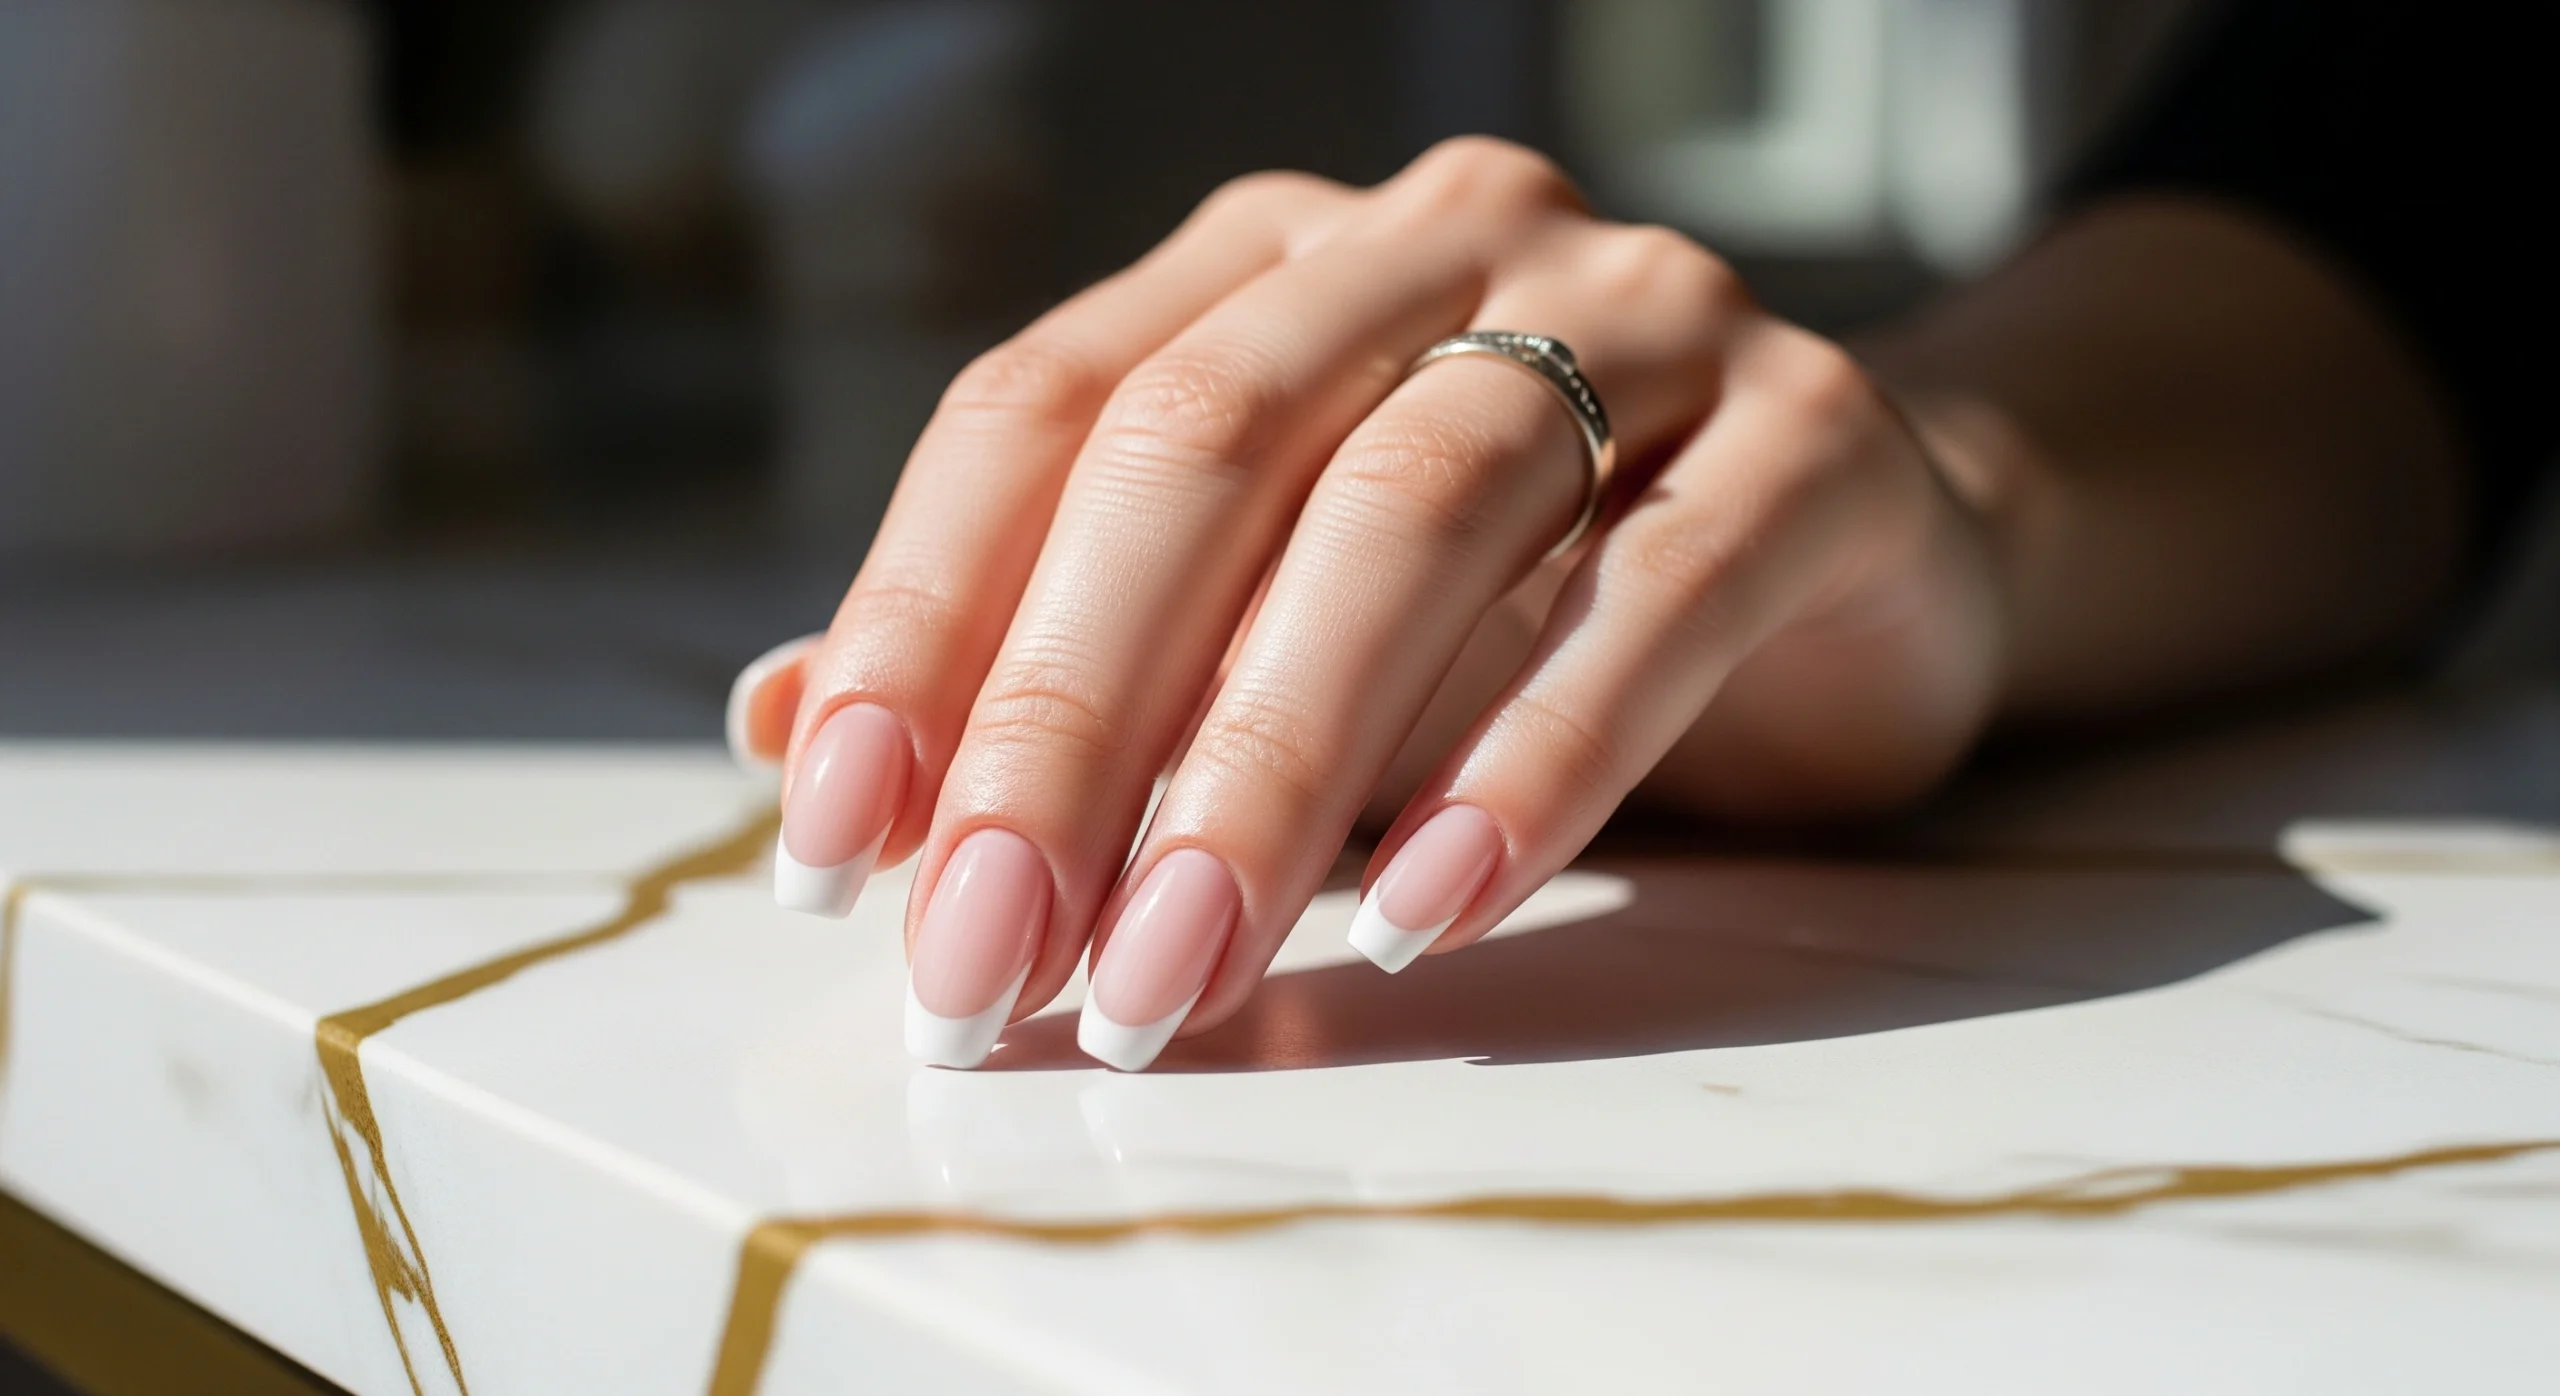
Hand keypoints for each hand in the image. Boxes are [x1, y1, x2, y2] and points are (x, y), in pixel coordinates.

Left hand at [728, 138, 2006, 1069]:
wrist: (1857, 556)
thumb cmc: (1518, 603)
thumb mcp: (1255, 629)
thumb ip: (1044, 658)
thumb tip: (781, 728)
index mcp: (1271, 263)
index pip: (1048, 408)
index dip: (921, 620)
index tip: (835, 844)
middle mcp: (1441, 241)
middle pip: (1208, 447)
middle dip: (1072, 718)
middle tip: (985, 951)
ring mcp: (1644, 314)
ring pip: (1419, 506)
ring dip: (1276, 764)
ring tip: (1178, 965)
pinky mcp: (1814, 435)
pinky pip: (1658, 588)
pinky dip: (1535, 758)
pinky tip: (1434, 909)